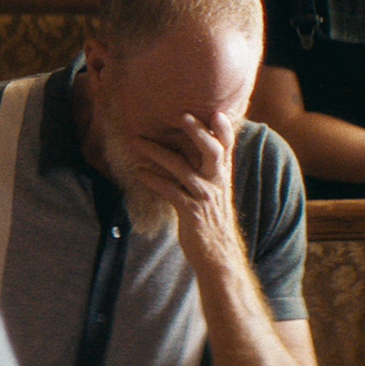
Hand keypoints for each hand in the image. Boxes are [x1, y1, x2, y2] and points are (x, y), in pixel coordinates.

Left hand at [127, 112, 241, 260]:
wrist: (217, 254)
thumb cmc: (210, 217)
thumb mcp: (213, 190)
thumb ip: (206, 168)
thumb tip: (192, 145)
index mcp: (222, 175)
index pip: (227, 146)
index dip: (224, 129)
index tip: (216, 111)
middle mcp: (216, 183)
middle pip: (212, 151)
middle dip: (198, 132)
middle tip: (182, 115)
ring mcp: (204, 197)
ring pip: (182, 168)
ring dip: (157, 153)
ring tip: (137, 142)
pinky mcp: (190, 212)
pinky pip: (169, 191)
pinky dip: (152, 180)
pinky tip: (138, 172)